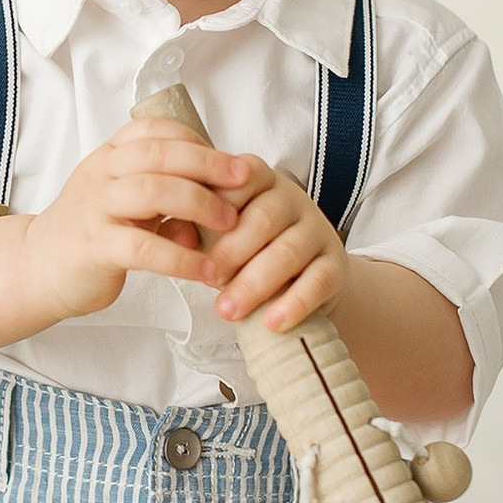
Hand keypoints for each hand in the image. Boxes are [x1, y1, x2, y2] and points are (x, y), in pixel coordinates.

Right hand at [17, 119, 252, 324]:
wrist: (38, 267)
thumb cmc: (92, 232)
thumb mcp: (127, 203)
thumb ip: (167, 196)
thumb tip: (218, 203)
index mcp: (110, 157)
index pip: (154, 130)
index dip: (197, 141)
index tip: (229, 161)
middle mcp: (100, 174)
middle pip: (158, 154)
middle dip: (208, 165)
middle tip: (244, 182)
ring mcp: (95, 208)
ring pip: (151, 190)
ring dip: (199, 204)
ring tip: (230, 224)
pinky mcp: (94, 247)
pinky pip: (143, 247)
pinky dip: (180, 257)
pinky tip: (205, 268)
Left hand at [200, 159, 345, 334]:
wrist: (297, 277)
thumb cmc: (243, 248)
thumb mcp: (213, 232)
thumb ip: (187, 228)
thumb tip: (167, 236)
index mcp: (257, 180)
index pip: (238, 181)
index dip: (215, 207)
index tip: (192, 235)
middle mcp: (292, 198)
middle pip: (265, 218)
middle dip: (232, 251)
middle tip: (206, 278)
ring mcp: (318, 229)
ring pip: (289, 251)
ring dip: (255, 283)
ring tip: (227, 310)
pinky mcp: (336, 263)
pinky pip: (320, 280)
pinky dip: (295, 303)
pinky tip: (272, 322)